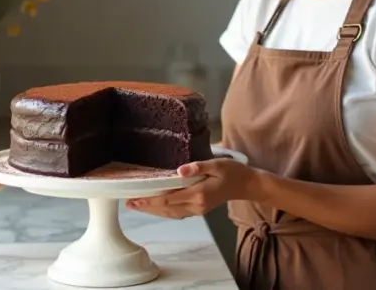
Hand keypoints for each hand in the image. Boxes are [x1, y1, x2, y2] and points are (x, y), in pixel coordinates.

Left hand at [124, 158, 258, 218]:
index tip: (134, 200)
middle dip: (147, 207)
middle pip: (166, 209)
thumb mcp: (217, 163)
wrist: (246, 185)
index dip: (149, 201)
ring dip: (154, 210)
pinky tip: (156, 206)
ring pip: (171, 213)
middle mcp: (196, 205)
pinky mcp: (199, 209)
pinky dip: (164, 210)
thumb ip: (198, 167)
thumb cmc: (232, 171)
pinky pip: (177, 212)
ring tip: (138, 205)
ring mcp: (198, 209)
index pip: (168, 199)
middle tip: (129, 204)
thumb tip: (179, 170)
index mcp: (198, 194)